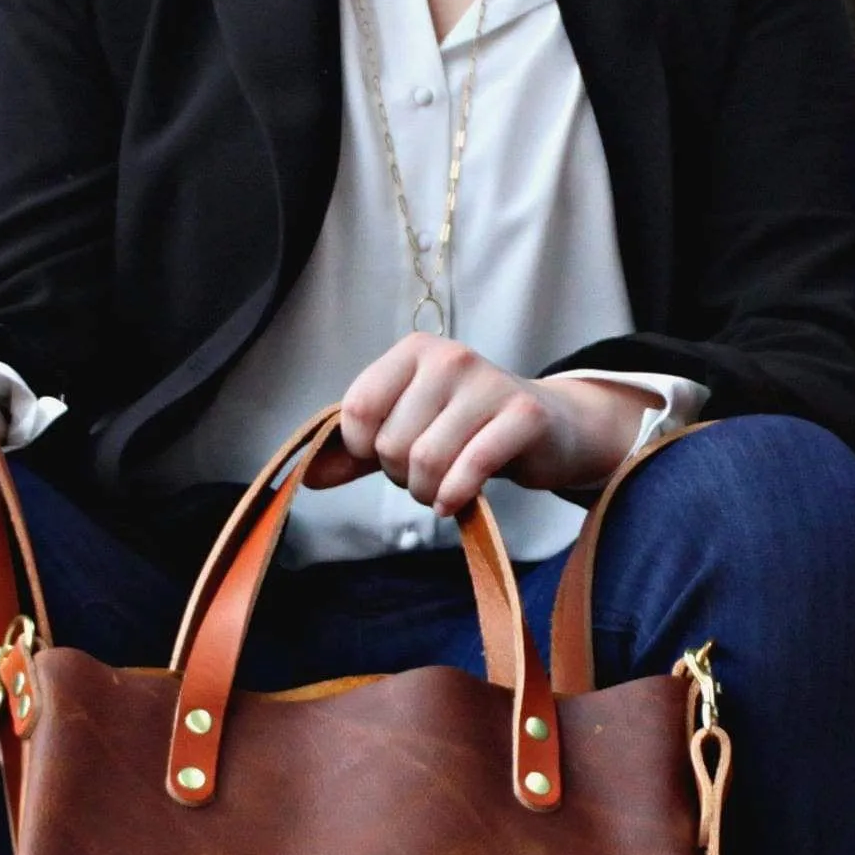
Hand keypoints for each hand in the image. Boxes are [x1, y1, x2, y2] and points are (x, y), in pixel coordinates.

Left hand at [311, 336, 648, 511]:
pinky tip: (456, 501)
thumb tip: (305, 475)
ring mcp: (488, 384)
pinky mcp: (523, 416)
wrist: (549, 427)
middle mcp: (449, 358)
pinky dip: (456, 496)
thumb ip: (356, 451)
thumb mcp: (408, 430)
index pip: (357, 410)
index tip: (388, 454)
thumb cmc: (469, 428)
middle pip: (392, 444)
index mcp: (413, 352)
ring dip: (427, 493)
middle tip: (427, 474)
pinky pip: (471, 468)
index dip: (363, 449)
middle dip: (402, 477)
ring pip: (427, 461)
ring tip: (443, 489)